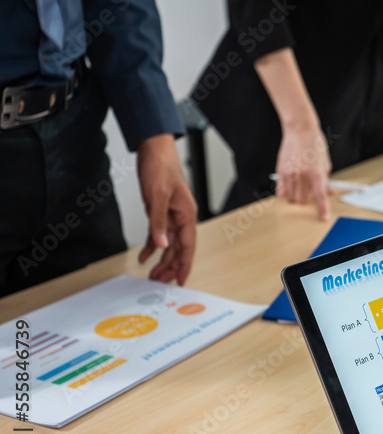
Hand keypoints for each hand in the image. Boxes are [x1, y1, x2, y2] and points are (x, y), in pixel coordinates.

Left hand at [136, 134, 197, 284]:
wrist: (154, 150)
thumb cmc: (161, 167)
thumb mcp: (157, 195)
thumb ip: (158, 222)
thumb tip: (161, 246)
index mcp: (187, 214)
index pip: (187, 246)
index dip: (185, 265)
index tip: (182, 281)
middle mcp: (181, 217)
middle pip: (178, 248)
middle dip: (170, 267)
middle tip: (159, 282)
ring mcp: (171, 215)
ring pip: (168, 244)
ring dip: (161, 260)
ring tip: (153, 275)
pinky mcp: (160, 212)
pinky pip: (158, 234)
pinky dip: (152, 246)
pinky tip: (144, 257)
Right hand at [275, 122, 331, 219]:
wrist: (300, 130)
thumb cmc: (315, 145)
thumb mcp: (325, 163)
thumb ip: (326, 180)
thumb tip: (329, 193)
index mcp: (316, 173)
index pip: (320, 196)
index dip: (322, 209)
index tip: (324, 218)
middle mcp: (302, 175)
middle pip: (302, 201)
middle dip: (307, 199)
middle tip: (310, 190)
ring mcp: (289, 173)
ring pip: (291, 197)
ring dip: (297, 195)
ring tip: (301, 183)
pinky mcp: (280, 171)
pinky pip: (282, 190)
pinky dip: (287, 191)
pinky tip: (292, 183)